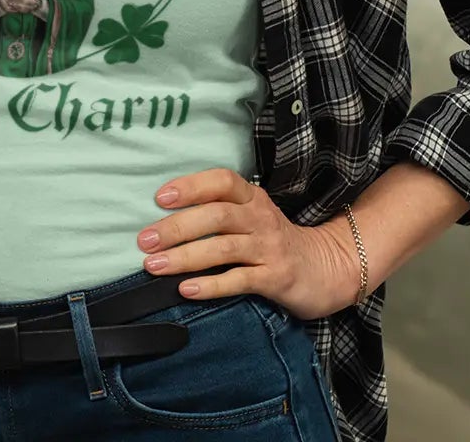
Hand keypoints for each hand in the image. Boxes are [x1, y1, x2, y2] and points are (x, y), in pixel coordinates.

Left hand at [135, 168, 360, 320]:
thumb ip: (217, 210)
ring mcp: (269, 248)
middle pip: (216, 216)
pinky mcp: (276, 278)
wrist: (325, 268)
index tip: (159, 198)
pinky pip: (239, 280)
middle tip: (144, 240)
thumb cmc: (272, 240)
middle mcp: (261, 218)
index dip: (191, 186)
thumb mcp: (250, 216)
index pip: (222, 181)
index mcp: (251, 198)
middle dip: (176, 227)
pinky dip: (211, 285)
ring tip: (154, 265)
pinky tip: (186, 289)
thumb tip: (160, 217)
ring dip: (185, 257)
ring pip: (223, 248)